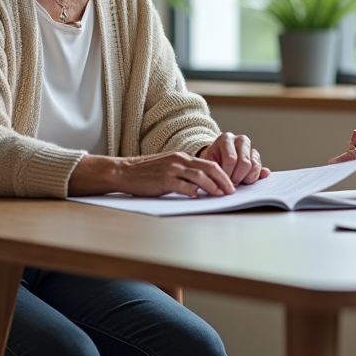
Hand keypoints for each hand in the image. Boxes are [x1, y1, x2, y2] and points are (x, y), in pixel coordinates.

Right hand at [70, 151, 235, 197]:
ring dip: (213, 186)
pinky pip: (183, 186)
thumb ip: (184, 173)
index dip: (223, 174)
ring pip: (199, 176)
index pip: (209, 163)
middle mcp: (179, 160)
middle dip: (223, 180)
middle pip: (209, 168)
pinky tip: (199, 198)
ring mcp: (172, 169)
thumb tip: (201, 186)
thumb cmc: (146, 173)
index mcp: (182, 157)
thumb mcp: (168, 167)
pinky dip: (193, 192)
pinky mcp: (164, 180)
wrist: (124, 172)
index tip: (230, 185)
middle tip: (231, 191)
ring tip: (220, 195)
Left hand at [197, 132, 270, 185]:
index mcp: (226, 139)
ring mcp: (250, 147)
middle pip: (244, 163)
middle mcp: (240, 140)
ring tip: (237, 182)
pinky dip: (254, 177)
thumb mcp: (210, 163)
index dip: (227, 174)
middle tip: (231, 184)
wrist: (218, 156)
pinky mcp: (257, 156)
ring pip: (254, 166)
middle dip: (238, 177)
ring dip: (246, 178)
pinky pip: (260, 168)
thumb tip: (225, 178)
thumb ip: (215, 170)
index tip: (223, 182)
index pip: (231, 159)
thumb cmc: (212, 160)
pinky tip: (246, 180)